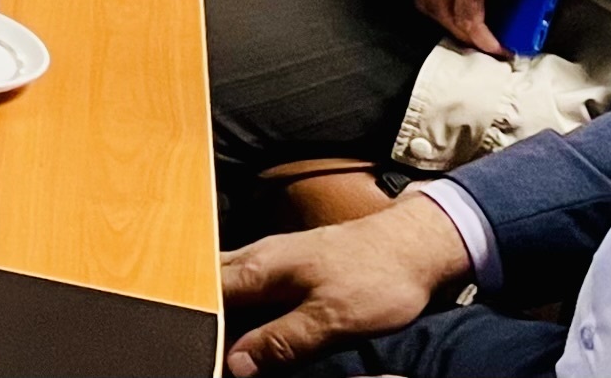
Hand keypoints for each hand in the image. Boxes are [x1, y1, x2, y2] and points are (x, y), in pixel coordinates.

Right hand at [220, 191, 472, 375]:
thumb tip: (237, 362)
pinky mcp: (292, 265)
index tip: (201, 354)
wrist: (412, 247)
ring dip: (224, 312)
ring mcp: (273, 258)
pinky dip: (246, 308)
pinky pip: (252, 287)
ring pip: (230, 285)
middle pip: (210, 287)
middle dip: (204, 317)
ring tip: (228, 343)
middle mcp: (257, 257)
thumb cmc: (375, 278)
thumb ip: (281, 339)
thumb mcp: (330, 319)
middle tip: (211, 351)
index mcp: (258, 268)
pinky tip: (256, 327)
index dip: (197, 326)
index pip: (205, 297)